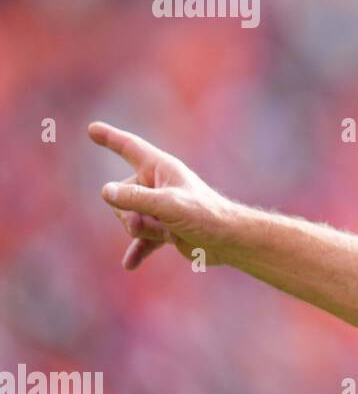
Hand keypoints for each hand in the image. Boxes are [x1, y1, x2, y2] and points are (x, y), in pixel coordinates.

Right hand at [87, 121, 237, 269]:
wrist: (228, 241)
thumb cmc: (205, 216)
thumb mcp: (168, 205)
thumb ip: (136, 198)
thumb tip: (106, 191)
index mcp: (161, 168)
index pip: (130, 148)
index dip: (111, 138)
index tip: (92, 129)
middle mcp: (158, 185)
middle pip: (121, 195)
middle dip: (130, 213)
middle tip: (158, 221)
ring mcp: (160, 208)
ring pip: (128, 218)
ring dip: (142, 230)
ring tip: (166, 233)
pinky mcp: (164, 229)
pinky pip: (141, 240)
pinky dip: (137, 250)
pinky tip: (130, 265)